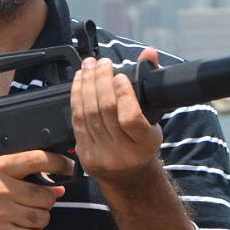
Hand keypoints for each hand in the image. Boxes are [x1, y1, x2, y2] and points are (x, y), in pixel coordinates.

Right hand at [0, 150, 72, 229]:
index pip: (37, 159)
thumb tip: (57, 188)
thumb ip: (20, 178)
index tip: (69, 167)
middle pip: (46, 195)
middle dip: (46, 201)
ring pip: (42, 217)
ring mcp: (0, 213)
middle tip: (35, 203)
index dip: (59, 163)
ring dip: (40, 220)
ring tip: (25, 218)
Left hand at [70, 48, 162, 184]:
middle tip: (101, 63)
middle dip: (100, 81)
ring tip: (88, 66)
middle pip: (105, 111)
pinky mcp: (85, 154)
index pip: (131, 119)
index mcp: (146, 144)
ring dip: (86, 84)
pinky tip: (78, 81)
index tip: (120, 76)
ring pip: (88, 114)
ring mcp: (102, 155)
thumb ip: (150, 83)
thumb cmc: (142, 142)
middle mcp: (124, 153)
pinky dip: (76, 97)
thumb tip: (149, 52)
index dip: (123, 95)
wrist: (128, 177)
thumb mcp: (153, 118)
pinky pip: (76, 121)